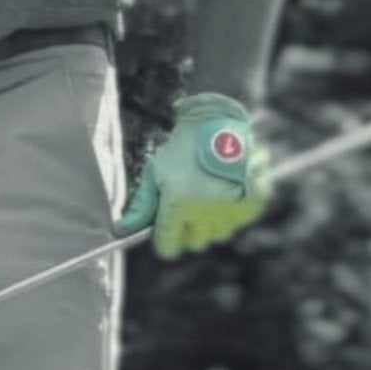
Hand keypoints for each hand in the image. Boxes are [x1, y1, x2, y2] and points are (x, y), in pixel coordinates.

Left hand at [113, 92, 271, 259]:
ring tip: (206, 198)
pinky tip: (224, 194)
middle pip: (192, 243)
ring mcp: (229, 211)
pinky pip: (234, 223)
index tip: (165, 230)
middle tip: (187, 208)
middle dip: (187, 231)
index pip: (168, 247)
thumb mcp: (156, 172)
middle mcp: (204, 214)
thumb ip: (142, 204)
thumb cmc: (183, 147)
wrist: (220, 122)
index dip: (165, 240)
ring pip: (215, 235)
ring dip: (209, 225)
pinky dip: (229, 215)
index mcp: (178, 206)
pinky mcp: (249, 205)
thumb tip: (122, 230)